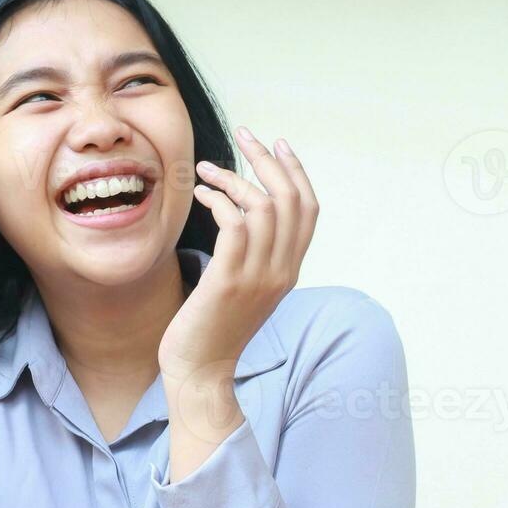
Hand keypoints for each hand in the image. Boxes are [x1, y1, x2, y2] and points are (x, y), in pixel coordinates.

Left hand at [158, 128, 318, 386]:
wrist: (200, 371)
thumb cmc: (211, 328)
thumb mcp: (243, 289)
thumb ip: (253, 256)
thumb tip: (242, 217)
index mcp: (289, 270)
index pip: (308, 209)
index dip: (296, 171)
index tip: (277, 144)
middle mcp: (282, 271)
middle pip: (290, 199)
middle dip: (267, 159)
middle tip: (243, 135)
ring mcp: (258, 277)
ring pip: (264, 206)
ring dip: (234, 177)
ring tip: (205, 169)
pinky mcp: (229, 281)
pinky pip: (235, 223)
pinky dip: (219, 199)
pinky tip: (200, 195)